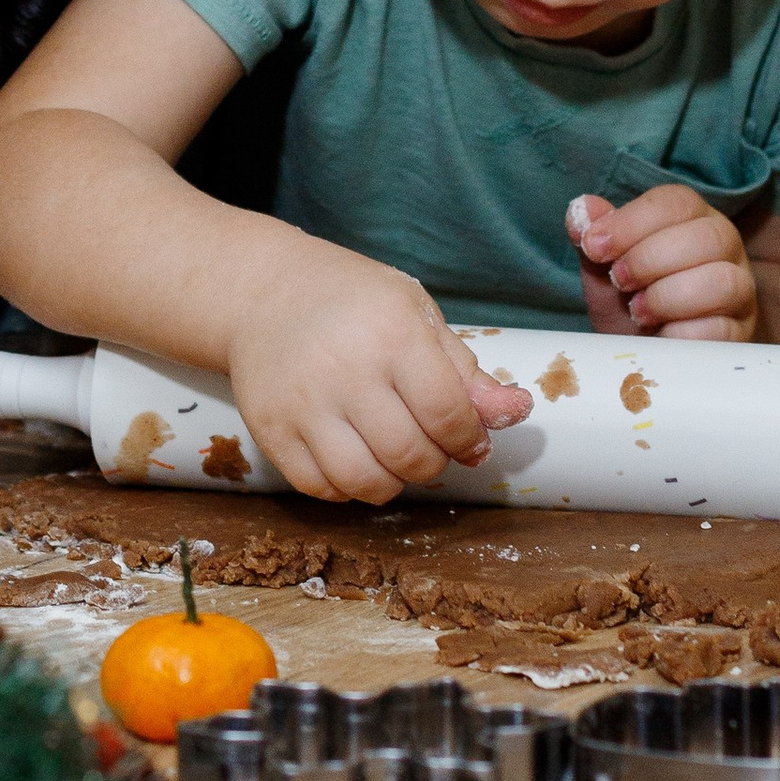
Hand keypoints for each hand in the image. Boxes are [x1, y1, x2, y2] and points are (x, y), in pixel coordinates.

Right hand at [226, 240, 531, 503]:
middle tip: (430, 445)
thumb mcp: (415, 314)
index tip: (470, 439)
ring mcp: (302, 404)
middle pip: (410, 455)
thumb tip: (515, 413)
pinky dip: (347, 487)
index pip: (448, 414)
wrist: (264, 292)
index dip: (470, 439)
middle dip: (434, 463)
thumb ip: (465, 370)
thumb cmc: (352, 301)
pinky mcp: (270, 430)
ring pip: (365, 481)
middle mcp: (344, 370)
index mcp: (391, 334)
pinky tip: (355, 457)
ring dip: (393, 483)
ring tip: (394, 457)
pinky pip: (320, 487)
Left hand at [568, 188, 757, 342]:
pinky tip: (660, 336)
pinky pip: (722, 329)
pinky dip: (681, 334)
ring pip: (722, 282)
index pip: (675, 202)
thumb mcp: (602, 266)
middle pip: (706, 237)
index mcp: (691, 217)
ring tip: (638, 311)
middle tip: (618, 280)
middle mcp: (724, 246)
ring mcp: (740, 290)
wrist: (644, 353)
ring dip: (668, 297)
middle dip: (650, 260)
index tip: (593, 247)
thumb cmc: (628, 299)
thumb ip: (592, 235)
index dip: (631, 222)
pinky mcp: (740, 332)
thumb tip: (582, 210)